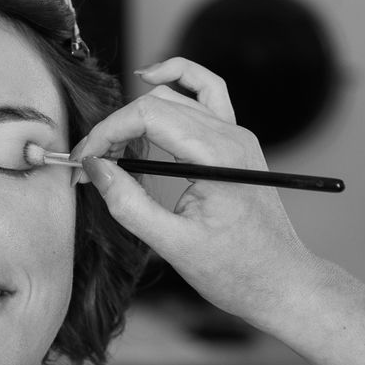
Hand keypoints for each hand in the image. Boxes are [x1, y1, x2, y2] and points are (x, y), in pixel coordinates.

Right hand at [73, 57, 317, 325]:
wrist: (282, 283)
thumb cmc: (237, 271)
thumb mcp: (173, 245)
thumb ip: (128, 203)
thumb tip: (96, 168)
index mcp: (218, 157)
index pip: (148, 117)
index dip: (106, 133)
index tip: (82, 161)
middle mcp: (232, 136)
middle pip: (158, 104)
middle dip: (115, 127)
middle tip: (89, 164)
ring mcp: (237, 135)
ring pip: (177, 95)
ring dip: (138, 111)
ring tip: (113, 146)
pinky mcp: (236, 143)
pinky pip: (206, 94)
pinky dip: (176, 84)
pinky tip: (150, 81)